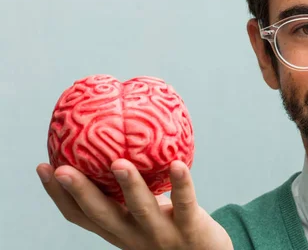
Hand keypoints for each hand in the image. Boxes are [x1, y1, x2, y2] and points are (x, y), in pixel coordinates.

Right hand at [36, 159, 232, 249]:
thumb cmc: (174, 229)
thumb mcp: (147, 213)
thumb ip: (133, 190)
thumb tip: (117, 146)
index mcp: (120, 230)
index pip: (81, 215)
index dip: (59, 195)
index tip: (43, 167)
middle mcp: (134, 235)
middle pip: (102, 215)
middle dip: (80, 192)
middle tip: (62, 168)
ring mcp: (162, 234)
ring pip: (142, 209)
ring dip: (129, 186)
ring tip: (118, 163)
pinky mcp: (190, 229)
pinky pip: (185, 204)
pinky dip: (181, 184)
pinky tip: (177, 164)